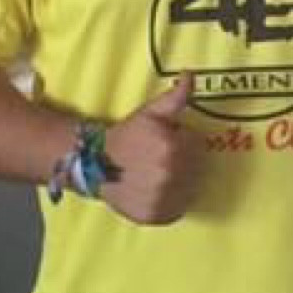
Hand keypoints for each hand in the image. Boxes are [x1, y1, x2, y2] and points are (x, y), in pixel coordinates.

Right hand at [101, 76, 201, 224]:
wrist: (95, 165)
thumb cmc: (127, 136)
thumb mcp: (150, 113)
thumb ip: (175, 97)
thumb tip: (191, 75)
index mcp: (172, 147)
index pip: (196, 144)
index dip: (182, 140)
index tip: (164, 141)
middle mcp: (170, 175)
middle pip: (195, 167)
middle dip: (182, 159)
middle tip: (158, 158)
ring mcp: (164, 199)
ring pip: (189, 188)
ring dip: (179, 181)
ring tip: (157, 174)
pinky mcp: (157, 217)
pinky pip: (178, 209)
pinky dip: (172, 201)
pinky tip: (157, 190)